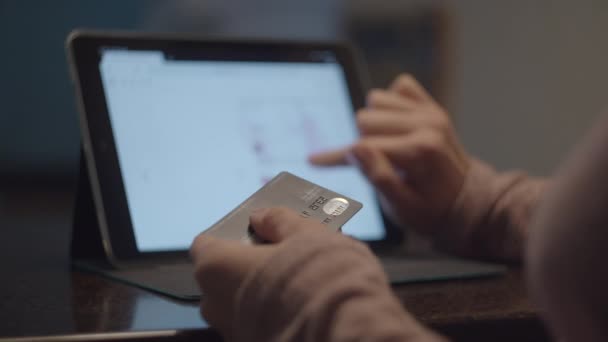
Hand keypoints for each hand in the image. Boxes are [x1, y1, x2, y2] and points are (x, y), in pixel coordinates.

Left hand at [190, 207, 326, 336]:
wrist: (346, 332)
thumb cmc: (320, 277)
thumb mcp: (305, 233)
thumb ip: (278, 221)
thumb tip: (262, 217)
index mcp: (217, 267)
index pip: (205, 245)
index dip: (229, 237)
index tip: (253, 232)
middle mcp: (215, 305)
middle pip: (220, 277)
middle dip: (245, 266)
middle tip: (280, 255)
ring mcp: (233, 332)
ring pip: (239, 305)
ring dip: (259, 293)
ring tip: (297, 283)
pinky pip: (256, 324)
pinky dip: (271, 315)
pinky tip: (301, 307)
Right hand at [310, 74, 470, 234]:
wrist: (466, 202)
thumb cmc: (431, 211)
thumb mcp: (402, 207)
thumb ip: (378, 177)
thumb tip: (355, 149)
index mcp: (419, 151)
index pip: (363, 145)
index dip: (335, 156)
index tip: (313, 161)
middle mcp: (426, 124)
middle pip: (364, 117)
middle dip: (362, 140)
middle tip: (378, 163)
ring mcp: (430, 112)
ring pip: (376, 98)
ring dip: (374, 121)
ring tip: (387, 146)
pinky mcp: (432, 106)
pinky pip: (399, 86)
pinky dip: (391, 104)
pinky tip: (396, 127)